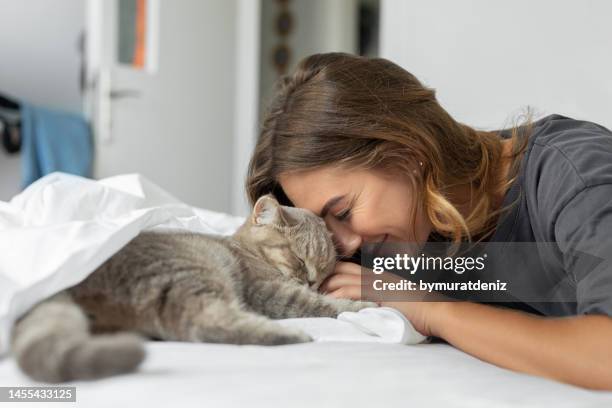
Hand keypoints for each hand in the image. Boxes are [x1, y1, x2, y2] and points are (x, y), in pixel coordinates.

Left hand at [319, 261, 450, 336]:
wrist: (438, 311)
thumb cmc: (422, 308)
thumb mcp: (398, 298)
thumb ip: (380, 298)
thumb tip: (366, 306)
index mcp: (378, 274)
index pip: (348, 267)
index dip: (330, 271)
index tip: (317, 280)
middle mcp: (375, 274)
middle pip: (340, 269)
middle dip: (322, 277)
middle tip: (306, 286)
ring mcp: (376, 282)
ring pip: (342, 279)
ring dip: (324, 287)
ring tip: (310, 294)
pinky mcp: (378, 292)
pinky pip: (351, 291)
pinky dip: (336, 296)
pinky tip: (325, 301)